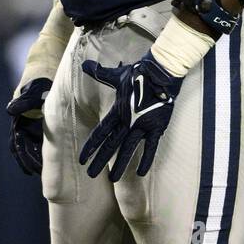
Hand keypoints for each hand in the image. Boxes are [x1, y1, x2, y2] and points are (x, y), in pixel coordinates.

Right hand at [6, 78, 52, 174]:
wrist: (45, 77)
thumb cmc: (37, 85)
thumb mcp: (30, 93)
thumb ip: (22, 102)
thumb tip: (10, 110)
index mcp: (18, 123)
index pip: (17, 146)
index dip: (23, 159)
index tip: (30, 170)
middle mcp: (24, 129)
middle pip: (26, 152)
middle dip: (32, 164)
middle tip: (43, 176)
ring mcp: (34, 129)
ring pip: (35, 150)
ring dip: (40, 161)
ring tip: (51, 174)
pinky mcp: (44, 128)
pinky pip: (45, 144)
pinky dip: (48, 153)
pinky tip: (59, 162)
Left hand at [79, 52, 182, 181]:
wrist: (161, 75)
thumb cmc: (138, 74)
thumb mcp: (117, 75)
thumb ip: (100, 73)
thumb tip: (85, 64)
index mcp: (117, 112)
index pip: (100, 133)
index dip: (90, 147)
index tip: (82, 159)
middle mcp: (127, 122)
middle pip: (111, 145)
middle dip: (100, 161)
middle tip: (90, 174)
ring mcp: (142, 126)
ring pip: (128, 150)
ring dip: (120, 165)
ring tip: (111, 179)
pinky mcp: (156, 128)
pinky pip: (151, 148)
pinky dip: (146, 160)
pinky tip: (140, 173)